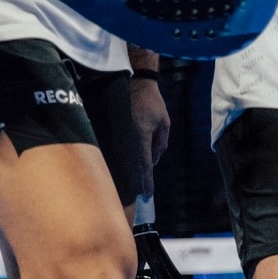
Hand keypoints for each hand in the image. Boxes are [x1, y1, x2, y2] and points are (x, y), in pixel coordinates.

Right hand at [128, 75, 170, 196]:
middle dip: (136, 181)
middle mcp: (127, 138)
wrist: (134, 83)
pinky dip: (122, 161)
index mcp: (141, 136)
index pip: (144, 164)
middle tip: (138, 196)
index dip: (146, 180)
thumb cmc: (152, 103)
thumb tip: (154, 162)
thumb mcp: (164, 123)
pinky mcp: (113, 131)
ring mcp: (118, 135)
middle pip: (131, 166)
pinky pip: (118, 150)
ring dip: (128, 173)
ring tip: (131, 187)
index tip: (147, 193)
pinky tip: (124, 169)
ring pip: (123, 160)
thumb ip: (160, 143)